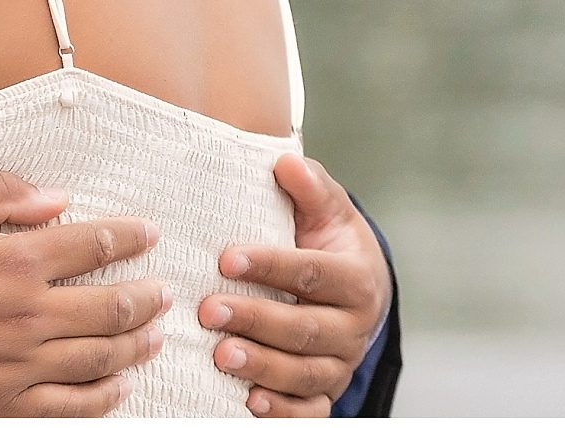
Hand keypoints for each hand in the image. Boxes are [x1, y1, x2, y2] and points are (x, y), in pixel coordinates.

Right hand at [0, 171, 166, 416]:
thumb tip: (57, 201)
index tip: (147, 234)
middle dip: (144, 296)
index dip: (127, 237)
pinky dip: (101, 400)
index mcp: (11, 261)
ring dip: (133, 345)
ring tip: (151, 334)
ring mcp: (14, 368)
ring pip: (97, 360)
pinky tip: (117, 388)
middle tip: (162, 291)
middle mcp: (23, 317)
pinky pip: (67, 409)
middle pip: (109, 308)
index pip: (92, 246)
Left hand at [198, 155, 389, 416]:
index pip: (313, 273)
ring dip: (262, 366)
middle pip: (306, 329)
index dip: (271, 266)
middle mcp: (354, 327)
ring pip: (305, 373)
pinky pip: (310, 411)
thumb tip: (285, 161)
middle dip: (256, 320)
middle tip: (207, 310)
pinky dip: (284, 411)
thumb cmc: (328, 241)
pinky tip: (250, 402)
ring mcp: (341, 364)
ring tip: (219, 355)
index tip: (225, 258)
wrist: (355, 288)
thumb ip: (309, 186)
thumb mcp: (325, 208)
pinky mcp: (326, 392)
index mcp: (357, 278)